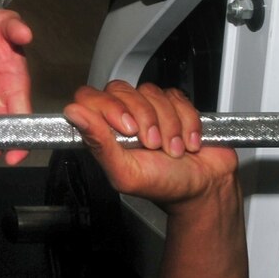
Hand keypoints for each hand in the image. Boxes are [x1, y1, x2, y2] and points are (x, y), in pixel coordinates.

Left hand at [62, 81, 237, 208]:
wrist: (205, 188)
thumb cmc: (164, 186)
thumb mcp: (127, 173)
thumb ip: (99, 144)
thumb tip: (73, 113)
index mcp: (104, 132)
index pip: (89, 97)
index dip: (107, 106)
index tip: (127, 129)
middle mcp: (122, 115)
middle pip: (120, 89)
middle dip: (144, 119)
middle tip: (153, 145)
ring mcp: (149, 107)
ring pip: (151, 92)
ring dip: (168, 125)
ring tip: (173, 150)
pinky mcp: (174, 104)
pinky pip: (176, 96)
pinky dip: (186, 121)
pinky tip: (187, 141)